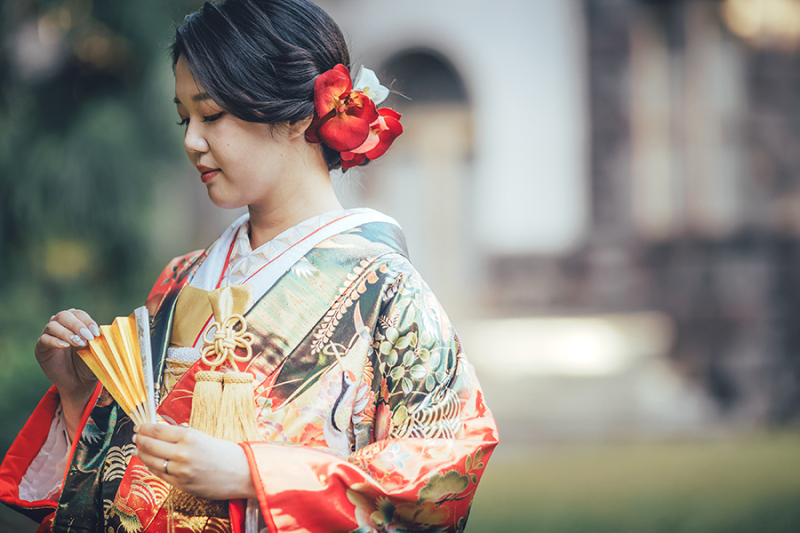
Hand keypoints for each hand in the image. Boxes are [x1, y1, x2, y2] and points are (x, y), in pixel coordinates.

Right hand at [35, 309, 99, 436]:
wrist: (80, 384)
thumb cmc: (91, 364)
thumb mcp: (98, 350)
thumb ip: (102, 338)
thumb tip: (116, 329)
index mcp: (76, 322)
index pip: (78, 313)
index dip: (87, 320)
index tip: (96, 332)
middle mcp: (61, 326)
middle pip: (64, 315)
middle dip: (77, 324)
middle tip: (88, 337)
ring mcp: (49, 336)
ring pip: (53, 325)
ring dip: (67, 333)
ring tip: (78, 343)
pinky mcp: (40, 349)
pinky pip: (44, 340)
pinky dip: (54, 341)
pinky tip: (65, 346)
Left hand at [134, 423, 256, 500]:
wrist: (242, 473)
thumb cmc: (226, 453)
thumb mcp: (204, 436)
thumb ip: (182, 434)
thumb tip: (162, 429)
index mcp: (189, 437)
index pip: (158, 430)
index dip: (145, 428)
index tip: (139, 426)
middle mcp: (182, 454)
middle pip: (150, 445)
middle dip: (140, 440)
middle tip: (135, 436)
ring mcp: (180, 471)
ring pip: (151, 461)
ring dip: (142, 454)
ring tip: (138, 449)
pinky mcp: (181, 484)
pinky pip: (160, 474)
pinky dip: (152, 467)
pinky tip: (149, 462)